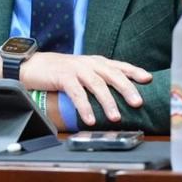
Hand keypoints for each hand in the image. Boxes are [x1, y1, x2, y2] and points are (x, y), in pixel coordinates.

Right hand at [20, 52, 152, 125]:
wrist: (32, 65)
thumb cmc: (59, 72)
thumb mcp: (82, 73)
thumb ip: (97, 80)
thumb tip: (116, 99)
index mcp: (96, 62)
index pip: (119, 66)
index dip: (134, 71)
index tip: (149, 79)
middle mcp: (89, 63)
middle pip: (112, 74)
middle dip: (127, 88)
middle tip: (138, 102)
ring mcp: (76, 69)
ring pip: (97, 85)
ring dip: (108, 101)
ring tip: (115, 117)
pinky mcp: (63, 77)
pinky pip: (77, 93)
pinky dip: (84, 107)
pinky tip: (90, 119)